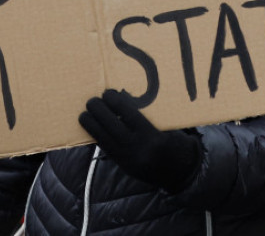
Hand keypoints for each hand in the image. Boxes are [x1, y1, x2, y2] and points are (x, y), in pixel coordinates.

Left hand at [79, 89, 200, 191]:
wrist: (181, 172)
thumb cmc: (176, 144)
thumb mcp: (167, 130)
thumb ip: (149, 120)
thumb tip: (125, 104)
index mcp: (153, 137)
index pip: (130, 116)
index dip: (116, 103)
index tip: (107, 92)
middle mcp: (138, 149)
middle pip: (113, 128)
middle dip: (99, 113)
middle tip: (91, 101)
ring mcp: (129, 159)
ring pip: (105, 140)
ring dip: (92, 126)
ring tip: (83, 114)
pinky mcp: (123, 166)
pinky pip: (107, 149)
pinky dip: (97, 137)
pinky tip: (91, 129)